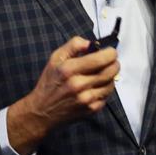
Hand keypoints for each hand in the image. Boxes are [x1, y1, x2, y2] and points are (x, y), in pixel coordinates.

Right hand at [7, 35, 119, 154]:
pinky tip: (95, 87)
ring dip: (110, 77)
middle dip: (114, 63)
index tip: (110, 52)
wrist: (42, 111)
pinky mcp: (91, 109)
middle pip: (111, 70)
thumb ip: (73, 45)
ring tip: (100, 74)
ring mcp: (86, 98)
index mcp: (69, 69)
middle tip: (110, 62)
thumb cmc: (49, 83)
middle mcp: (78, 84)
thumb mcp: (55, 58)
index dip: (110, 53)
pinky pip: (107, 96)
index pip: (101, 58)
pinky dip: (104, 90)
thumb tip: (91, 43)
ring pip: (111, 83)